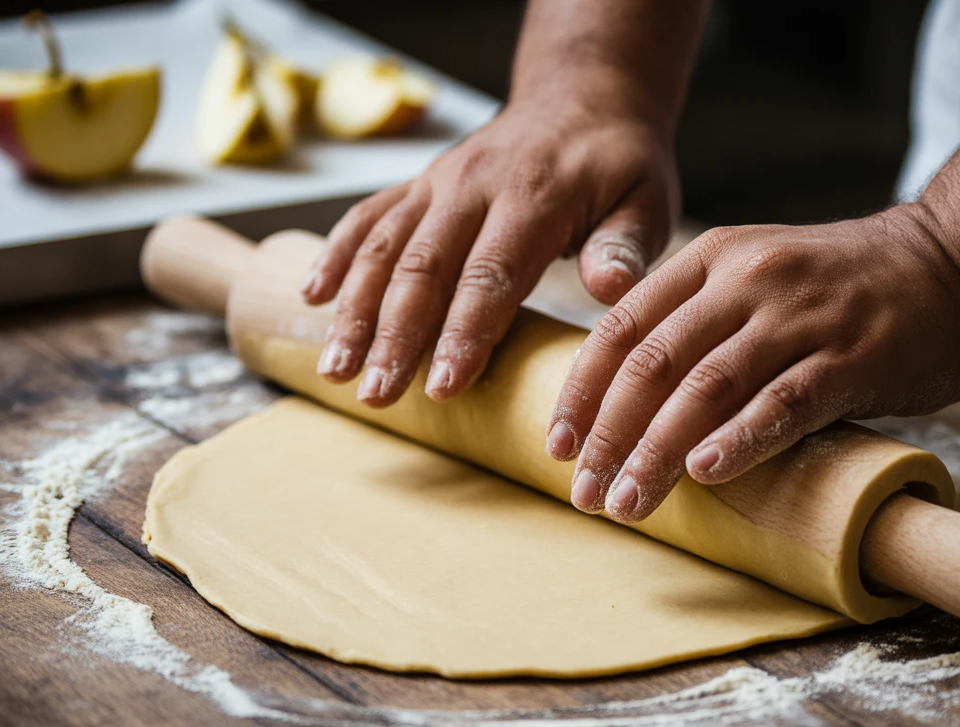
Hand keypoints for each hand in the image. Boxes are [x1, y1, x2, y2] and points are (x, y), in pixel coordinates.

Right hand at [302, 100, 677, 406]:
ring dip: (354, 309)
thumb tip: (609, 289)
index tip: (444, 387)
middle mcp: (475, 184)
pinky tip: (312, 297)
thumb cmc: (619, 165)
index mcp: (534, 194)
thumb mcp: (647, 199)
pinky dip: (336, 254)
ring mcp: (438, 181)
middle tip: (375, 395)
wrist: (583, 98)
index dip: (464, 333)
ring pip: (384, 246)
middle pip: (424, 267)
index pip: (492, 273)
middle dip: (394, 336)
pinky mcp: (418, 184)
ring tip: (335, 369)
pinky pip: (368, 216)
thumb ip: (626, 245)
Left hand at [545, 205, 959, 522]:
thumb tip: (624, 405)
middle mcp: (747, 279)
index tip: (557, 446)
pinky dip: (740, 439)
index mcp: (710, 259)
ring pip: (708, 387)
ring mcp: (800, 316)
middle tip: (584, 493)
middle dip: (610, 435)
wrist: (952, 266)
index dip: (583, 391)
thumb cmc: (837, 291)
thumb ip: (694, 324)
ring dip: (659, 452)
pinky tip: (706, 473)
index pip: (622, 327)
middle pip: (654, 363)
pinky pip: (784, 402)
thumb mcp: (753, 277)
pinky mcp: (852, 357)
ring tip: (629, 503)